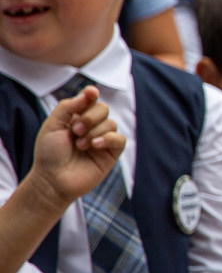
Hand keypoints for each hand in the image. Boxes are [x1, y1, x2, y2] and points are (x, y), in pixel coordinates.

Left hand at [28, 85, 123, 210]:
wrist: (52, 180)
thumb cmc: (49, 154)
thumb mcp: (52, 126)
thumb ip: (68, 107)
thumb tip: (91, 91)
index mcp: (76, 118)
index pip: (90, 100)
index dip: (92, 95)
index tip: (91, 93)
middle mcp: (91, 126)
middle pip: (103, 108)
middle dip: (90, 117)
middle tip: (75, 131)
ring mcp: (102, 139)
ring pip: (111, 123)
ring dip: (94, 132)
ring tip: (80, 145)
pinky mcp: (111, 153)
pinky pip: (120, 139)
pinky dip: (108, 139)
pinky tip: (94, 146)